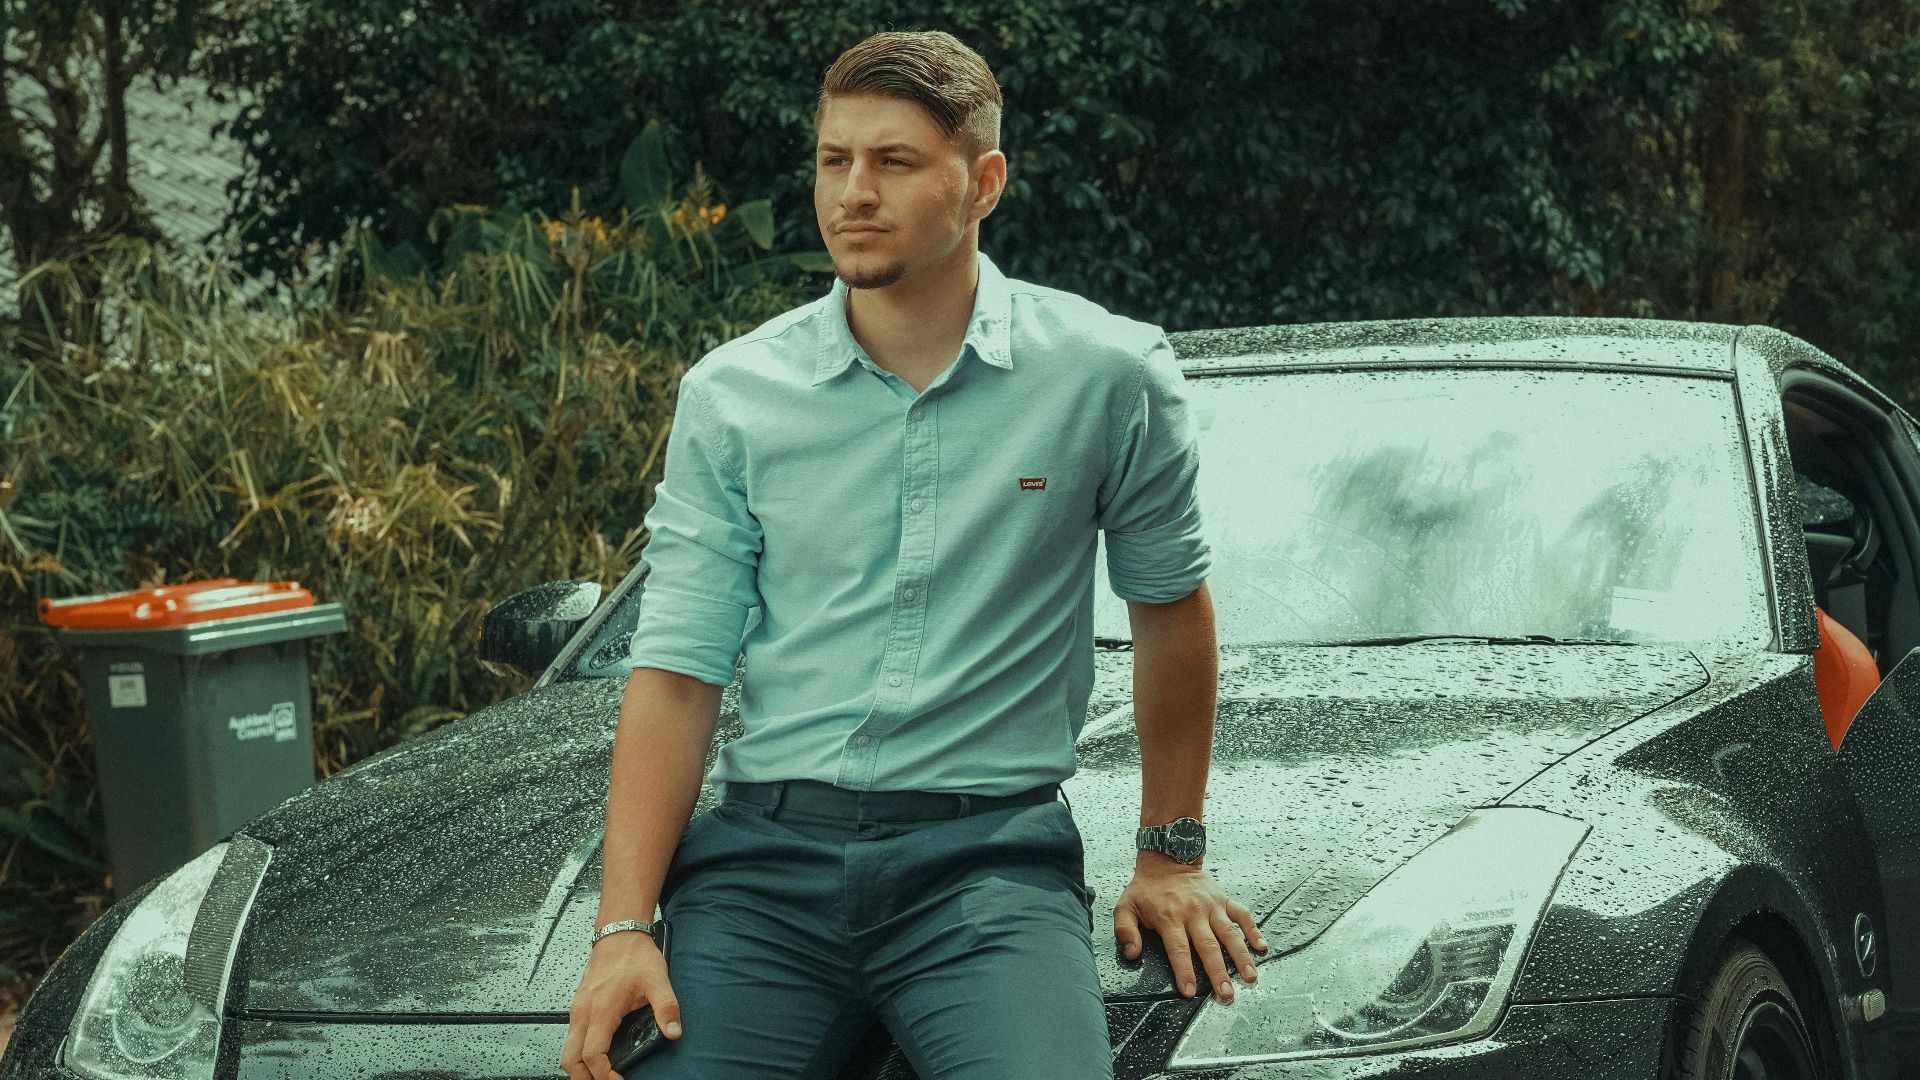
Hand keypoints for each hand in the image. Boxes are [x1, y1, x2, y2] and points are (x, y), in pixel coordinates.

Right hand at [561, 932, 681, 1078]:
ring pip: (567, 1049)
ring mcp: (578, 1009)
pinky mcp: (579, 1006)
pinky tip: (597, 1054)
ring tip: (600, 1075)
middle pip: (570, 1059)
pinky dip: (579, 1053)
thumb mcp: (658, 980)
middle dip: (583, 1078)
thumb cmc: (633, 954)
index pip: (592, 1055)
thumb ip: (667, 1007)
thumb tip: (673, 1031)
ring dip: (579, 1067)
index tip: (618, 1079)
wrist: (619, 932)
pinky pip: (571, 1037)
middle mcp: (583, 1012)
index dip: (603, 1075)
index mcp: (601, 1010)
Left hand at [1113, 856, 1268, 1001]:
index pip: (1178, 949)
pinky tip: (1261, 946)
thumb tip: (1132, 954)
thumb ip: (1125, 931)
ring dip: (1241, 956)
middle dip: (1218, 972)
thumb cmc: (1146, 889)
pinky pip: (1242, 914)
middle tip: (1227, 994)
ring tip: (1250, 977)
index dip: (1184, 971)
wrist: (1167, 859)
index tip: (1189, 992)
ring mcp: (1212, 905)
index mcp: (1169, 917)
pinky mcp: (1223, 899)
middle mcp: (1194, 912)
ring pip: (1230, 933)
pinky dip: (1253, 929)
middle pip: (1208, 946)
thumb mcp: (1125, 907)